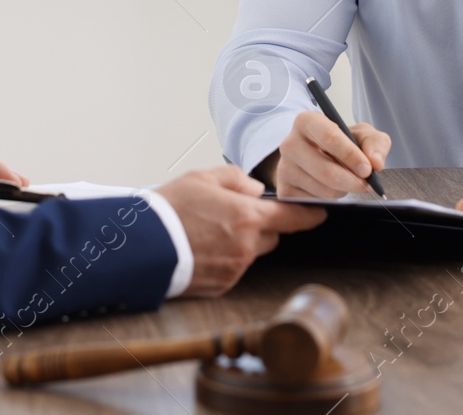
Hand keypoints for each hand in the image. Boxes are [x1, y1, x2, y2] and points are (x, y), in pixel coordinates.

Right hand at [155, 166, 325, 297]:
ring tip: (207, 233)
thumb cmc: (170, 208)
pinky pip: (233, 269)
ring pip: (250, 253)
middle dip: (258, 227)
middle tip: (229, 216)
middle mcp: (247, 246)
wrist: (143, 244)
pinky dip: (224, 259)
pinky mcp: (222, 285)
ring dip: (239, 243)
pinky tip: (201, 249)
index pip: (291, 218)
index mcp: (247, 217)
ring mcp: (235, 269)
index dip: (308, 215)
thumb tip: (256, 189)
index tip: (319, 213)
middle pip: (269, 237)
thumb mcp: (201, 178)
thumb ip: (236, 179)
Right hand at [265, 113, 390, 198]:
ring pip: (323, 190)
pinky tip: (331, 191)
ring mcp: (284, 169)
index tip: (367, 169)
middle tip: (366, 184)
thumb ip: (375, 143)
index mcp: (307, 122)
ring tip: (345, 182)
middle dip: (352, 181)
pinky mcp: (284, 191)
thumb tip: (376, 163)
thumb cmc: (340, 144)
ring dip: (343, 191)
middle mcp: (289, 144)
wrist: (318, 158)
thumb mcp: (362, 136)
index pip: (329, 137)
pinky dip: (330, 202)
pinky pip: (314, 204)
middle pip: (326, 170)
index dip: (351, 155)